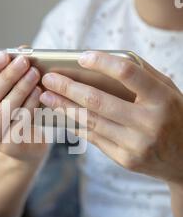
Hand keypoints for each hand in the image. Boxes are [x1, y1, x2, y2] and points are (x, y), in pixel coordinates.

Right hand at [0, 45, 48, 163]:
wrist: (28, 147)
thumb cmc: (19, 113)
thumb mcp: (13, 91)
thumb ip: (14, 72)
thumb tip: (22, 49)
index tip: (5, 55)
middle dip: (7, 77)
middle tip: (25, 62)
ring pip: (3, 110)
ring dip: (20, 90)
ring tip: (35, 75)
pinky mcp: (7, 147)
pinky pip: (19, 124)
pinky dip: (30, 106)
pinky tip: (39, 94)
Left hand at [40, 50, 182, 185]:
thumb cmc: (175, 117)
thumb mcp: (168, 91)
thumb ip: (142, 74)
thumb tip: (105, 59)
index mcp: (162, 99)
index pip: (128, 73)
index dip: (102, 62)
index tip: (81, 56)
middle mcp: (149, 123)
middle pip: (99, 101)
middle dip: (68, 88)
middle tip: (48, 78)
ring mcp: (136, 145)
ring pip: (91, 122)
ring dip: (65, 107)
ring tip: (47, 96)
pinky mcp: (126, 160)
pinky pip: (95, 138)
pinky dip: (76, 125)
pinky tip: (62, 115)